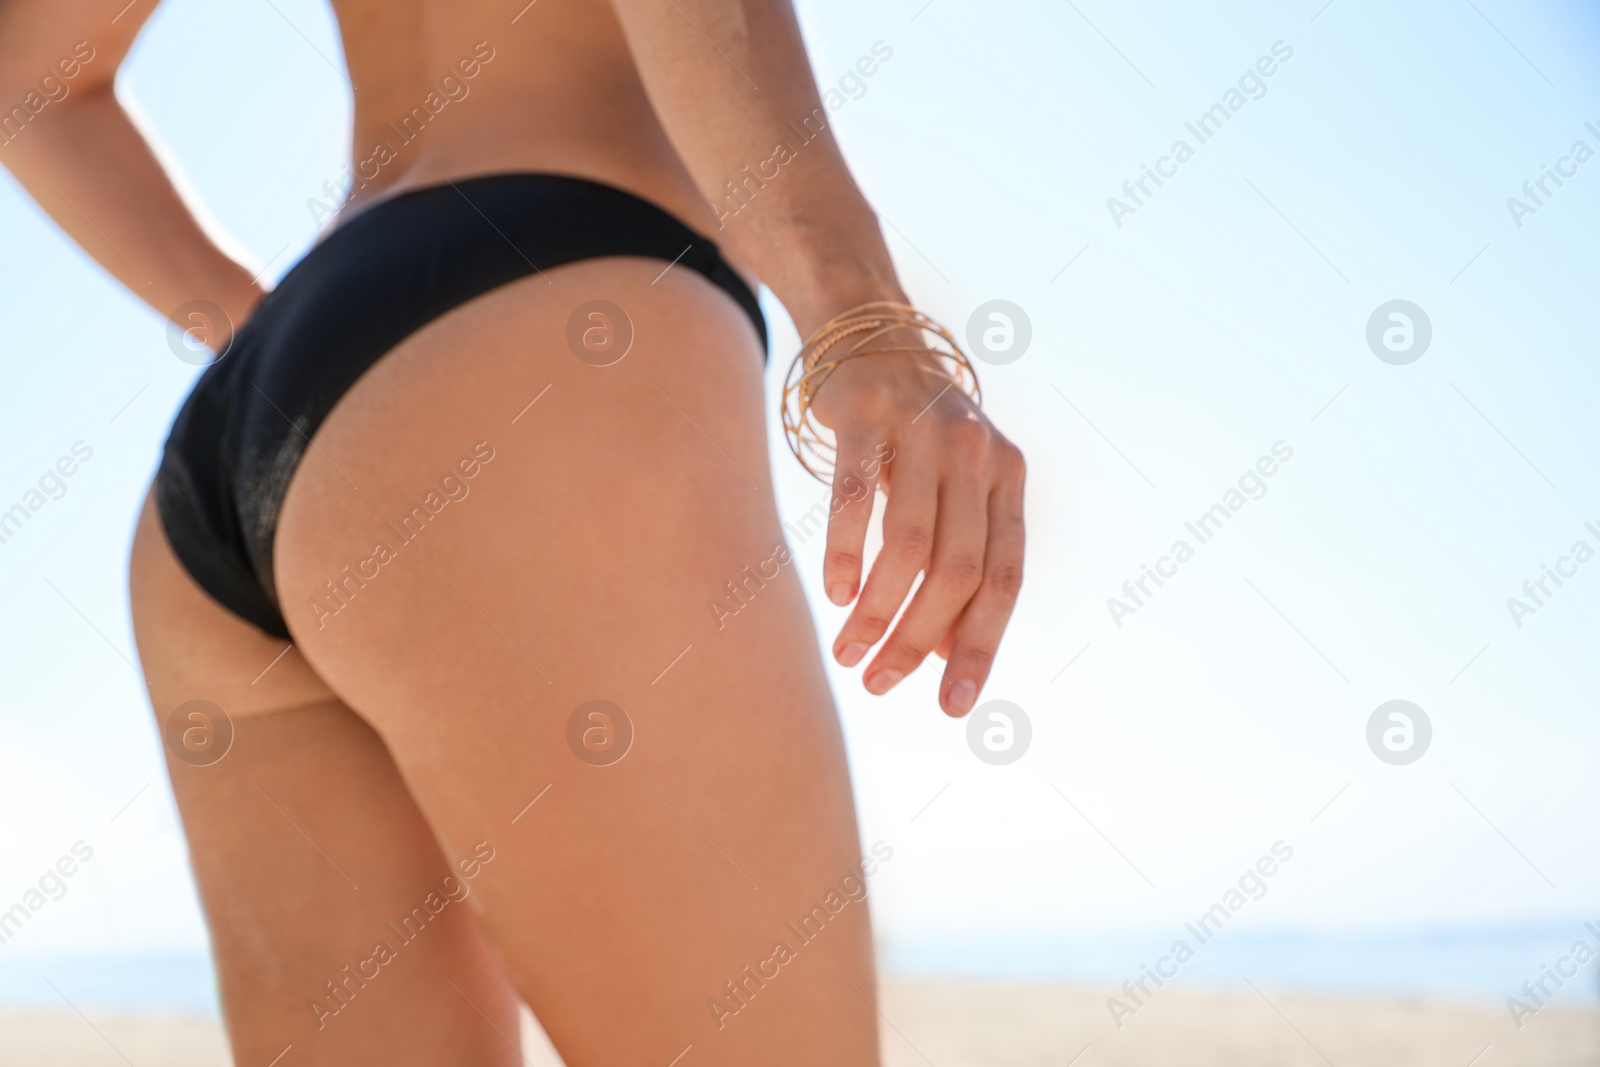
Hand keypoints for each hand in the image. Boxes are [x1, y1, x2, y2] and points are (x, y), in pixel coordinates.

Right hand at [812, 349, 1024, 716]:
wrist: (870, 331)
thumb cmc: (912, 432)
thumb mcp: (950, 490)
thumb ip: (956, 561)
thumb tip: (943, 653)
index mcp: (1006, 479)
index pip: (1004, 579)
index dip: (981, 646)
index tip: (955, 706)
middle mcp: (976, 455)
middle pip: (957, 571)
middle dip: (917, 639)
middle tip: (880, 685)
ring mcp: (924, 431)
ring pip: (909, 544)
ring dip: (878, 610)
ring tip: (849, 652)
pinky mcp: (868, 416)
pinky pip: (857, 497)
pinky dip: (846, 552)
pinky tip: (835, 595)